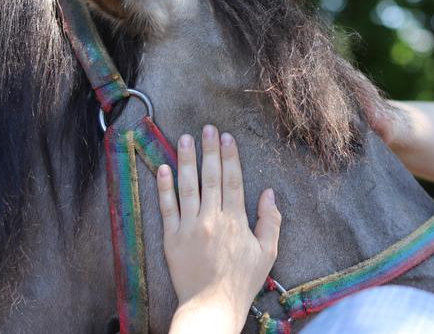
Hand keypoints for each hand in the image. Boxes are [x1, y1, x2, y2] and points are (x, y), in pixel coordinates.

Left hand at [156, 126, 281, 333]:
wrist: (212, 306)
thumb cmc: (242, 281)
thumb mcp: (267, 253)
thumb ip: (270, 221)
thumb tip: (269, 192)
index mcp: (236, 221)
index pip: (233, 180)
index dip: (230, 157)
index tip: (227, 138)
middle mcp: (212, 219)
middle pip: (211, 177)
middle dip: (210, 150)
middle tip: (208, 128)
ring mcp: (189, 228)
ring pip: (187, 186)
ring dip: (187, 160)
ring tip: (185, 138)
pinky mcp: (171, 239)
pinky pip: (167, 208)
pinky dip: (164, 187)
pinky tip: (163, 168)